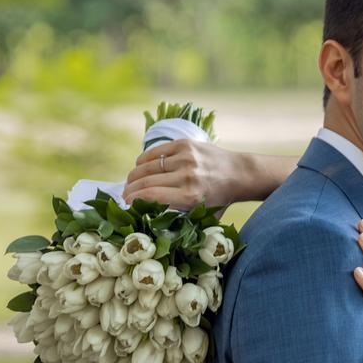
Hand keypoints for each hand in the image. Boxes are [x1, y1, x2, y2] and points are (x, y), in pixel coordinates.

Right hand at [124, 140, 297, 209]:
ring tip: (130, 183)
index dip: (132, 200)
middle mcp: (187, 176)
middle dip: (129, 189)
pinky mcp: (185, 144)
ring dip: (134, 175)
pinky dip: (143, 161)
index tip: (125, 204)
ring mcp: (185, 157)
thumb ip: (178, 218)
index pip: (150, 196)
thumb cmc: (219, 199)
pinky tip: (140, 168)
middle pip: (145, 181)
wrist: (239, 173)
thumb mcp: (201, 215)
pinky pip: (155, 152)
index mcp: (190, 196)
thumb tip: (147, 218)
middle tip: (123, 195)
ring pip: (147, 166)